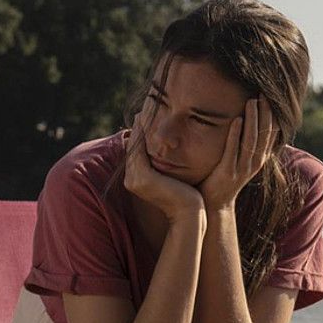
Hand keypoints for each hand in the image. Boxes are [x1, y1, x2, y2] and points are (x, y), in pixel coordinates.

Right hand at [125, 99, 203, 221]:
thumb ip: (164, 166)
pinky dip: (143, 134)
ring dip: (139, 128)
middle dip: (138, 128)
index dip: (139, 134)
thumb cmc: (186, 196)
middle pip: (132, 147)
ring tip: (145, 111)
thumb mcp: (172, 177)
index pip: (135, 152)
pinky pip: (140, 149)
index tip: (145, 118)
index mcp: (135, 180)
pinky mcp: (143, 177)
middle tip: (144, 109)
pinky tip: (148, 120)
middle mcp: (131, 179)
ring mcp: (135, 179)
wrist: (190, 213)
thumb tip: (168, 152)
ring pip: (135, 146)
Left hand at [199, 97, 275, 211]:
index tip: (271, 97)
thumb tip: (246, 123)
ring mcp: (242, 168)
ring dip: (253, 120)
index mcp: (259, 158)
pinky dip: (235, 135)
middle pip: (264, 134)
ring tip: (252, 102)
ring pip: (252, 140)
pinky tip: (236, 120)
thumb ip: (245, 144)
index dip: (272, 115)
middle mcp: (255, 162)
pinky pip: (233, 150)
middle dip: (265, 113)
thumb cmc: (224, 178)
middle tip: (263, 93)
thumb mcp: (240, 159)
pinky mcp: (228, 172)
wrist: (215, 204)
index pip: (271, 133)